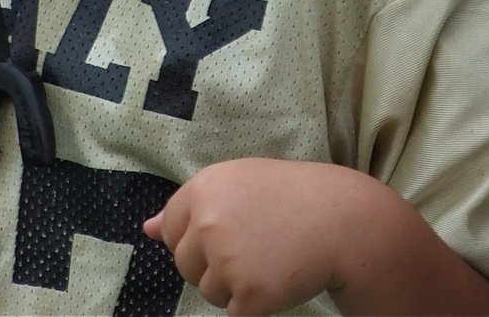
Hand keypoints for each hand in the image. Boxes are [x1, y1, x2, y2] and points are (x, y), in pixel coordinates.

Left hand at [144, 158, 348, 313]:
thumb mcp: (238, 184)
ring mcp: (228, 260)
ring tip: (270, 259)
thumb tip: (146, 229)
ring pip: (209, 292)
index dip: (199, 236)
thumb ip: (190, 206)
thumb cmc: (290, 197)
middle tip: (255, 246)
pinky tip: (279, 278)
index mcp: (203, 188)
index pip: (171, 228)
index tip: (231, 230)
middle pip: (184, 265)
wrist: (343, 219)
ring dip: (235, 286)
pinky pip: (236, 313)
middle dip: (214, 264)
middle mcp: (208, 222)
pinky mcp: (250, 294)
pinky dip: (256, 305)